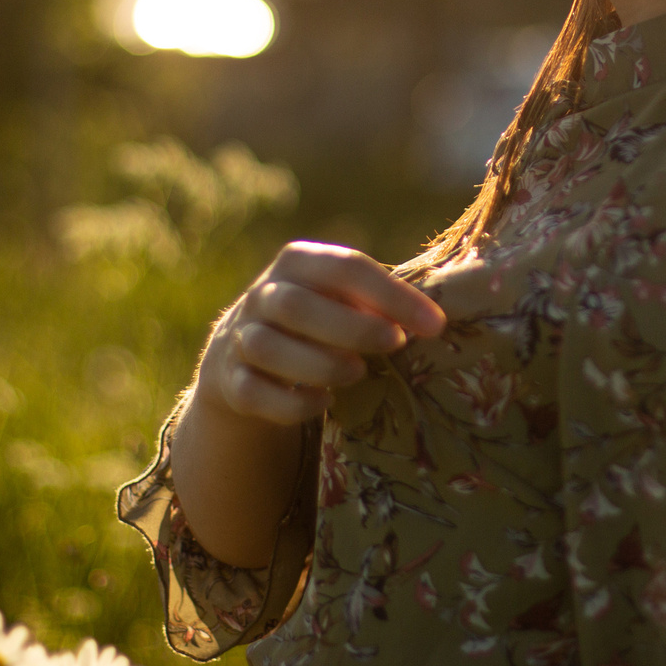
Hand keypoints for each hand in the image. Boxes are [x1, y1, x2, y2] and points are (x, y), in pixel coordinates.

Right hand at [196, 242, 445, 426]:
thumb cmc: (316, 319)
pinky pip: (255, 393)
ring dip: (320, 363)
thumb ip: (377, 301)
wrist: (242, 354)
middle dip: (352, 327)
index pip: (344, 266)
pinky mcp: (230, 383)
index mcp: (297, 262)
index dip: (391, 295)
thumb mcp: (339, 297)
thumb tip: (434, 320)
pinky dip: (292, 403)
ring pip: (268, 348)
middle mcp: (262, 296)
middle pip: (296, 305)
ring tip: (358, 373)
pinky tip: (324, 402)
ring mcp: (240, 339)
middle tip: (396, 344)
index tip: (435, 324)